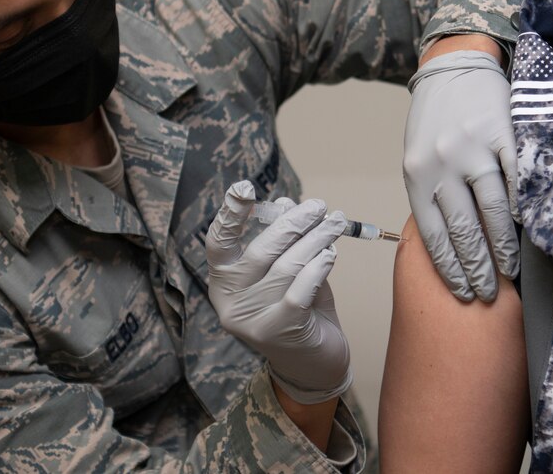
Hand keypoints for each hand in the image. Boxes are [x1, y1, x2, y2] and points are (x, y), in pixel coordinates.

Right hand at [206, 181, 351, 404]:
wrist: (314, 363)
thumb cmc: (299, 308)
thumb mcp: (288, 269)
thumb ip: (283, 240)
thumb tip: (285, 204)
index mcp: (224, 281)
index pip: (218, 242)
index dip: (230, 215)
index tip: (244, 188)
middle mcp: (230, 301)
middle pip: (259, 251)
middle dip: (293, 224)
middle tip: (318, 207)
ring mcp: (251, 320)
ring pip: (285, 268)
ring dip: (315, 240)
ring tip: (334, 225)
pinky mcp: (278, 332)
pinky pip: (300, 290)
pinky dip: (318, 267)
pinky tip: (330, 254)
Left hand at [403, 47, 519, 301]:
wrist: (454, 66)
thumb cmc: (435, 120)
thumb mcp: (420, 157)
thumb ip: (433, 194)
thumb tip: (454, 246)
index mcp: (417, 175)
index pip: (434, 235)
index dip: (450, 269)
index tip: (463, 293)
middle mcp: (442, 165)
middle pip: (464, 230)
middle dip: (478, 268)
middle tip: (489, 294)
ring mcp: (474, 149)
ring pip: (494, 212)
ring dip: (504, 248)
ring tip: (510, 271)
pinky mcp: (504, 135)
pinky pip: (518, 182)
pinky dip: (525, 211)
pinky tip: (530, 233)